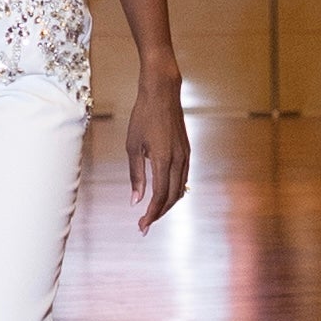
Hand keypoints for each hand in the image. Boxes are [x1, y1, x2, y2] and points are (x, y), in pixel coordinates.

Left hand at [127, 64, 189, 232]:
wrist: (162, 93)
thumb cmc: (143, 116)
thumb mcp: (132, 146)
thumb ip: (136, 175)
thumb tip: (135, 200)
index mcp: (163, 160)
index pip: (159, 197)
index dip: (151, 214)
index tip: (142, 226)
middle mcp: (178, 161)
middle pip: (172, 197)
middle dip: (158, 214)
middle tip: (144, 225)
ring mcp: (185, 156)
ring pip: (180, 189)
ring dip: (167, 204)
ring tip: (152, 213)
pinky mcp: (187, 151)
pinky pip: (183, 178)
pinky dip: (174, 191)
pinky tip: (164, 194)